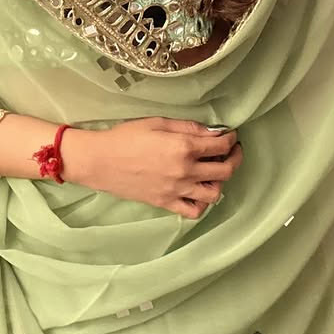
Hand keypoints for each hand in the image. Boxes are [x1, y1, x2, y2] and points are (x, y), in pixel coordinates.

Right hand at [74, 117, 241, 218]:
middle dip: (234, 158)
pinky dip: (202, 203)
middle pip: (225, 170)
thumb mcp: (158, 123)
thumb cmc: (125, 137)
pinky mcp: (166, 203)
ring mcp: (176, 190)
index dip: (231, 139)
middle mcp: (184, 171)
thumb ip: (189, 127)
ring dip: (220, 181)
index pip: (221, 146)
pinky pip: (194, 211)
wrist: (99, 161)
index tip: (229, 136)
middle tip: (232, 151)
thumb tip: (214, 132)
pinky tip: (198, 191)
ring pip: (214, 193)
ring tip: (214, 171)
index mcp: (183, 147)